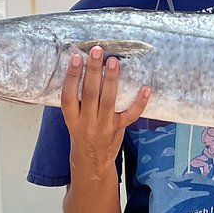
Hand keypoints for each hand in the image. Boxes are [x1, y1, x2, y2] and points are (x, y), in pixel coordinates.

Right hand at [61, 46, 150, 173]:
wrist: (92, 162)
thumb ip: (76, 99)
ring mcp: (104, 126)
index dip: (71, 76)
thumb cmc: (81, 133)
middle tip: (97, 51)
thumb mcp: (72, 119)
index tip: (76, 58)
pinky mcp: (119, 128)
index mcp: (71, 118)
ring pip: (109, 100)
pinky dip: (139, 102)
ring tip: (114, 61)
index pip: (68, 95)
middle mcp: (87, 122)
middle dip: (93, 71)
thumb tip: (82, 67)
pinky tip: (145, 88)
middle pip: (90, 94)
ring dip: (112, 79)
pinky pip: (131, 114)